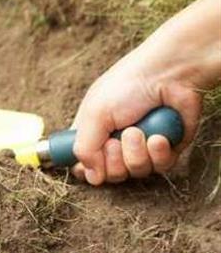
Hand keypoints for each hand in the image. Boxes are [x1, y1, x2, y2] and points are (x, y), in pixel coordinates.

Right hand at [71, 0, 219, 185]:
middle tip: (116, 140)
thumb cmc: (127, 85)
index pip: (83, 162)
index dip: (86, 168)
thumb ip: (85, 147)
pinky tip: (160, 136)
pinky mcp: (166, 150)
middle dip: (114, 159)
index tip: (89, 163)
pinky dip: (159, 152)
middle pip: (110, 174)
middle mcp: (117, 141)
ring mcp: (142, 147)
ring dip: (137, 152)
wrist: (169, 74)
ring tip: (139, 130)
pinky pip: (160, 167)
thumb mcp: (95, 112)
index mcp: (94, 130)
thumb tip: (91, 177)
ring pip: (136, 172)